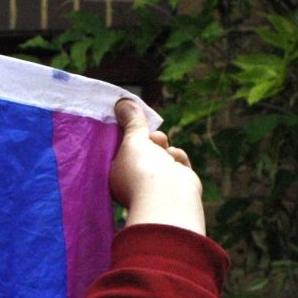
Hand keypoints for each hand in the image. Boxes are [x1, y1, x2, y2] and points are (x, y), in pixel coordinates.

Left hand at [109, 99, 205, 233]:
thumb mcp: (132, 140)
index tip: (133, 121)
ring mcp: (158, 184)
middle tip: (150, 136)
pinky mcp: (178, 183)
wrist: (169, 196)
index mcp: (118, 176)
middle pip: (145, 150)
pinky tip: (175, 162)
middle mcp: (137, 182)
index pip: (122, 150)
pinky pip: (178, 161)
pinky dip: (178, 158)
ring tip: (161, 146)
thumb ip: (130, 121)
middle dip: (150, 139)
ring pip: (162, 153)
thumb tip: (121, 101)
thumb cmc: (142, 169)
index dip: (130, 135)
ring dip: (163, 147)